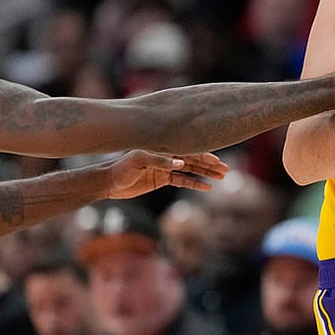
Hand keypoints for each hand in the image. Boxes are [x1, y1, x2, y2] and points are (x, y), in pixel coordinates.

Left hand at [106, 150, 228, 198]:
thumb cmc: (121, 168)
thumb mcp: (139, 161)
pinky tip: (206, 187)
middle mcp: (167, 154)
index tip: (218, 160)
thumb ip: (160, 161)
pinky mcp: (161, 179)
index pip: (188, 149)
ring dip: (205, 173)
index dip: (204, 154)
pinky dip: (194, 183)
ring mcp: (165, 167)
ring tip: (221, 177)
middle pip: (193, 158)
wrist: (108, 181)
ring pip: (191, 169)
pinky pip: (182, 180)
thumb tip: (182, 163)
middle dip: (210, 164)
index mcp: (163, 146)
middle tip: (226, 170)